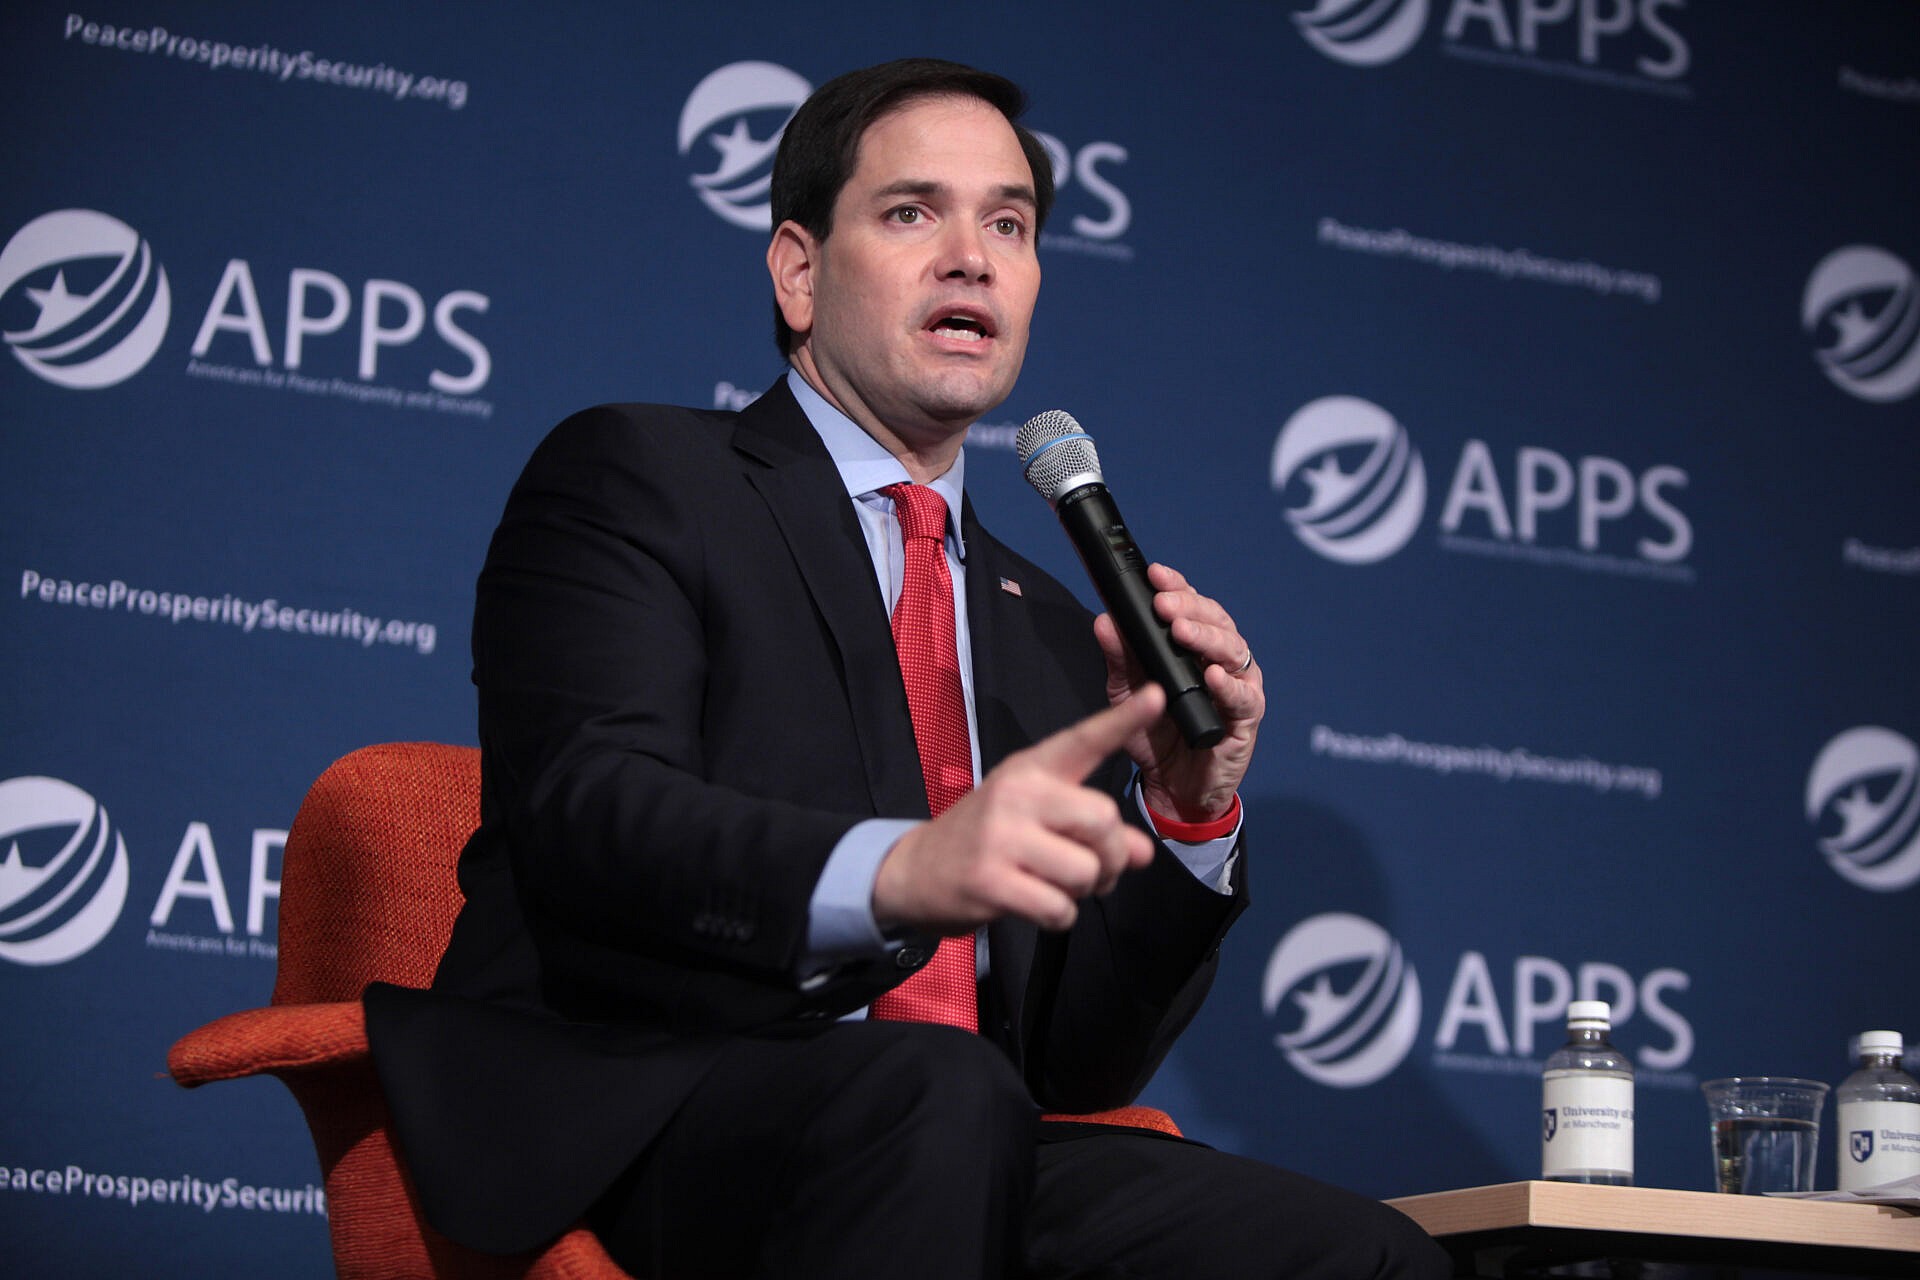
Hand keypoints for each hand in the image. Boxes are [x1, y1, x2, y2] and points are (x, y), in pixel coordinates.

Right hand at [872, 685, 1166, 934]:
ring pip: (1085, 870)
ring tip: (1056, 886)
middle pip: (1103, 819)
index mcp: (1032, 769)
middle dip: (1111, 856)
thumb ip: (1093, 830)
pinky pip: (1059, 908)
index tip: (1157, 695)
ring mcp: (1001, 836)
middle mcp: (1017, 793)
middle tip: (1093, 870)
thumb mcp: (1038, 821)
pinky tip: (1035, 905)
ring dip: (1082, 891)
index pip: (1084, 740)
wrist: (915, 871)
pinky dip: (1059, 917)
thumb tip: (1142, 853)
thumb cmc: (987, 840)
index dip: (1123, 719)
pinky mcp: (990, 880)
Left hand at [1093, 563, 1261, 822]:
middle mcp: (1220, 658)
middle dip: (1190, 607)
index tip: (1155, 574)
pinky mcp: (1246, 718)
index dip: (1176, 585)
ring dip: (1208, 638)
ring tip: (1183, 633)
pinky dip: (1229, 685)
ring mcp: (1237, 686)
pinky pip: (1243, 697)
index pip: (1190, 605)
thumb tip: (1104, 620)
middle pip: (1215, 620)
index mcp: (1193, 645)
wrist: (1173, 787)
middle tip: (1164, 605)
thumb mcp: (1127, 692)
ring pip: (1234, 650)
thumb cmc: (1155, 734)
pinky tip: (1214, 676)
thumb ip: (1119, 657)